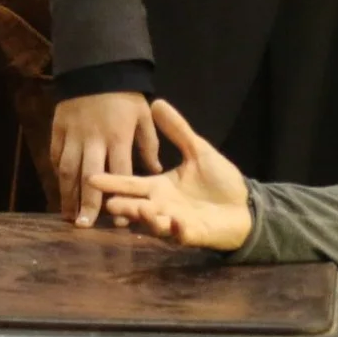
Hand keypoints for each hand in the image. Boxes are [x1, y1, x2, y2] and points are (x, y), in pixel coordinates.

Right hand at [51, 90, 161, 226]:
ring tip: (68, 216)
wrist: (96, 67)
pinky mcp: (58, 129)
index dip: (119, 198)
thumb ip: (149, 144)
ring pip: (67, 170)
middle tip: (84, 226)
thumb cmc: (125, 95)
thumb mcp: (143, 116)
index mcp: (118, 137)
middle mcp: (94, 139)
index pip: (119, 174)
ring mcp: (73, 135)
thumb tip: (155, 171)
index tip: (118, 221)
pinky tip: (62, 188)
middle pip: (89, 177)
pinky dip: (58, 173)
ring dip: (66, 195)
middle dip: (86, 204)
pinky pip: (56, 155)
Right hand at [87, 100, 253, 251]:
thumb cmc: (219, 180)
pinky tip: (174, 222)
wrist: (245, 205)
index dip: (113, 180)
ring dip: (146, 219)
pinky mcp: (193, 235)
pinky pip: (181, 235)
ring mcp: (175, 223)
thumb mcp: (198, 150)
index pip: (131, 183)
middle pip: (136, 206)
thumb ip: (178, 130)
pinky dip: (176, 230)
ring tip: (140, 210)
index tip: (92, 177)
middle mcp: (162, 206)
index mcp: (160, 187)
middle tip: (106, 203)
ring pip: (155, 223)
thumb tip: (158, 102)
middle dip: (123, 206)